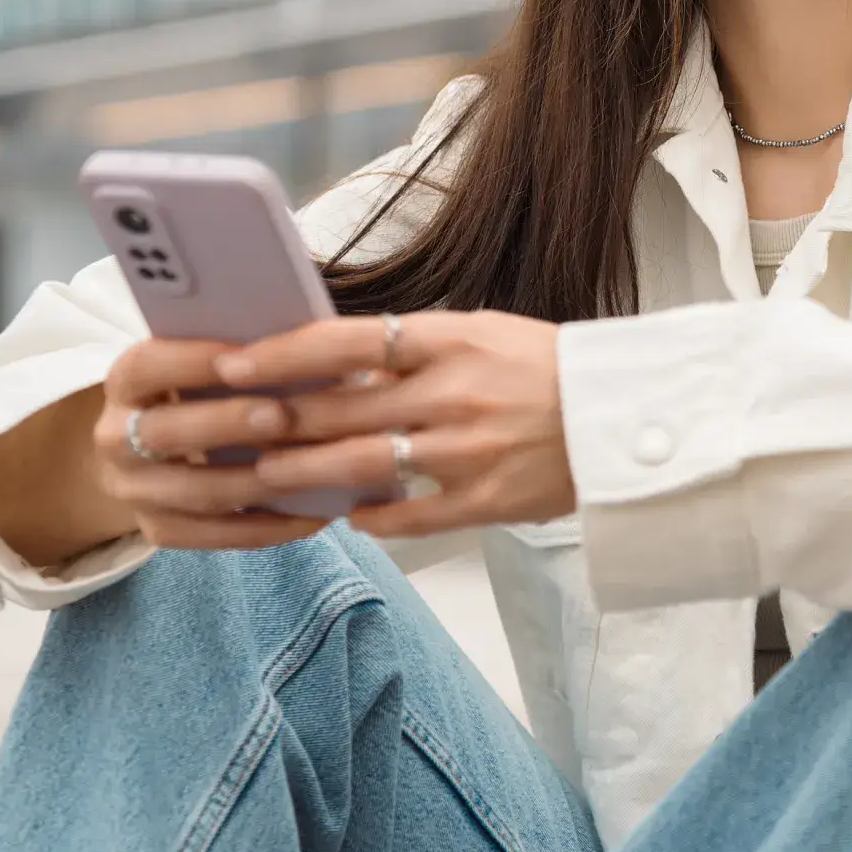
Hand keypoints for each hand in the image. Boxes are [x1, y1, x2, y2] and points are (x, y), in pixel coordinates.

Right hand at [94, 338, 333, 549]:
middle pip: (165, 432)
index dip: (194, 361)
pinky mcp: (158, 530)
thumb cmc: (200, 388)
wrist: (150, 448)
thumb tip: (298, 347)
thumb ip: (236, 356)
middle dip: (226, 424)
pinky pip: (214, 536)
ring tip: (315, 468)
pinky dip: (269, 527)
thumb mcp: (200, 363)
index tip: (250, 355)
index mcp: (125, 381)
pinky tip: (315, 514)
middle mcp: (115, 437)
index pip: (148, 366)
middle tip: (282, 417)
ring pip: (197, 491)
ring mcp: (133, 490)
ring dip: (259, 482)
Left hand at [215, 310, 575, 539]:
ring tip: (263, 474)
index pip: (349, 341)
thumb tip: (339, 366)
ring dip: (303, 472)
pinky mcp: (484, 502)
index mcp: (456, 341)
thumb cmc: (551, 368)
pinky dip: (368, 515)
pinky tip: (345, 512)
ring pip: (359, 465)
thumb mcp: (485, 335)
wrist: (625, 418)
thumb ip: (415, 350)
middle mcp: (455, 395)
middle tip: (225, 426)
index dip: (284, 352)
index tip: (234, 362)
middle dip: (273, 420)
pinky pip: (406, 515)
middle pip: (340, 408)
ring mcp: (467, 452)